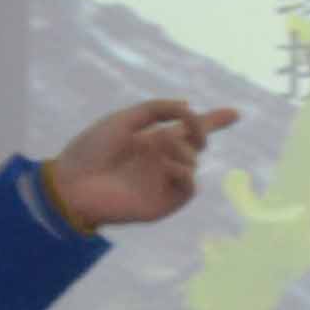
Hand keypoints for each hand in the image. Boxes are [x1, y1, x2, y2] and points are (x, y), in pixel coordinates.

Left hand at [41, 101, 240, 233]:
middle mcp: (161, 160)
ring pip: (194, 161)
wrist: (74, 184)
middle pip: (198, 143)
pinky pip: (190, 186)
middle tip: (184, 126)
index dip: (213, 122)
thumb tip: (189, 107)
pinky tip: (167, 166)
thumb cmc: (92, 150)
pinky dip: (184, 172)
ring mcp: (164, 182)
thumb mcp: (125, 120)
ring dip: (182, 150)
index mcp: (152, 140)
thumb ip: (157, 110)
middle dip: (198, 129)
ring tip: (160, 152)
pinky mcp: (164, 203)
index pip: (189, 131)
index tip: (235, 114)